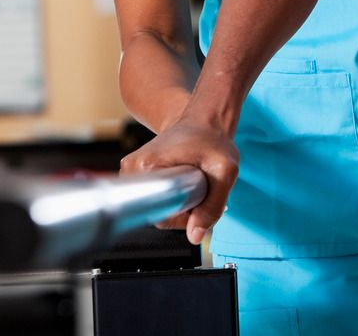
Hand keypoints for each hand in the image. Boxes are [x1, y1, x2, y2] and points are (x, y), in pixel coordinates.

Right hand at [120, 112, 240, 244]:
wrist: (205, 119)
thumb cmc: (214, 139)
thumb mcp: (225, 171)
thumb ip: (212, 206)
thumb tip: (194, 236)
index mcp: (146, 167)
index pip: (161, 214)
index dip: (186, 213)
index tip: (201, 194)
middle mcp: (132, 169)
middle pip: (158, 211)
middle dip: (184, 206)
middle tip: (202, 184)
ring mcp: (133, 170)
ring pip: (158, 205)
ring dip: (180, 200)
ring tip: (194, 179)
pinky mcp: (138, 172)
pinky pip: (156, 196)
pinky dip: (174, 194)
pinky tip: (186, 179)